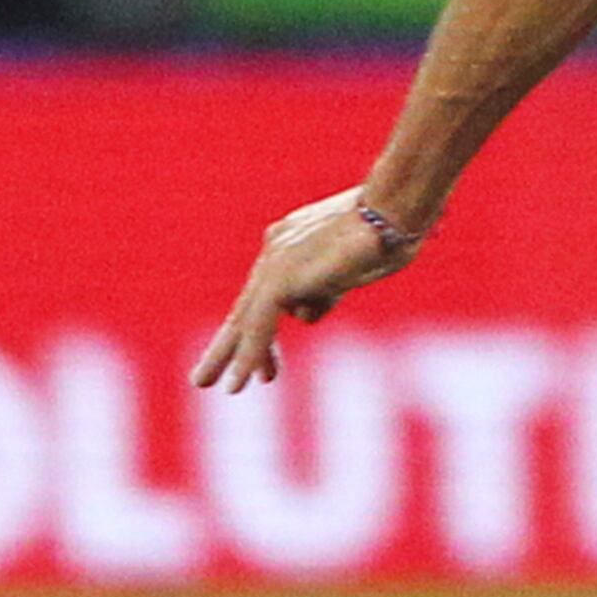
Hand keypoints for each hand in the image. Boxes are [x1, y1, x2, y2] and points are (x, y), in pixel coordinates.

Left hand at [193, 189, 425, 392]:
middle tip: (201, 380)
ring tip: (215, 386)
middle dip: (226, 348)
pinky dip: (249, 357)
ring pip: (247, 322)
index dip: (263, 332)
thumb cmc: (393, 231)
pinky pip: (258, 328)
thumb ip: (325, 290)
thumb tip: (304, 316)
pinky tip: (240, 385)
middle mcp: (276, 250)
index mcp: (293, 242)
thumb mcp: (355, 268)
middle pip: (245, 308)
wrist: (394, 211)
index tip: (266, 371)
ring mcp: (275, 264)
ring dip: (238, 358)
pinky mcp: (280, 281)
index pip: (269, 294)